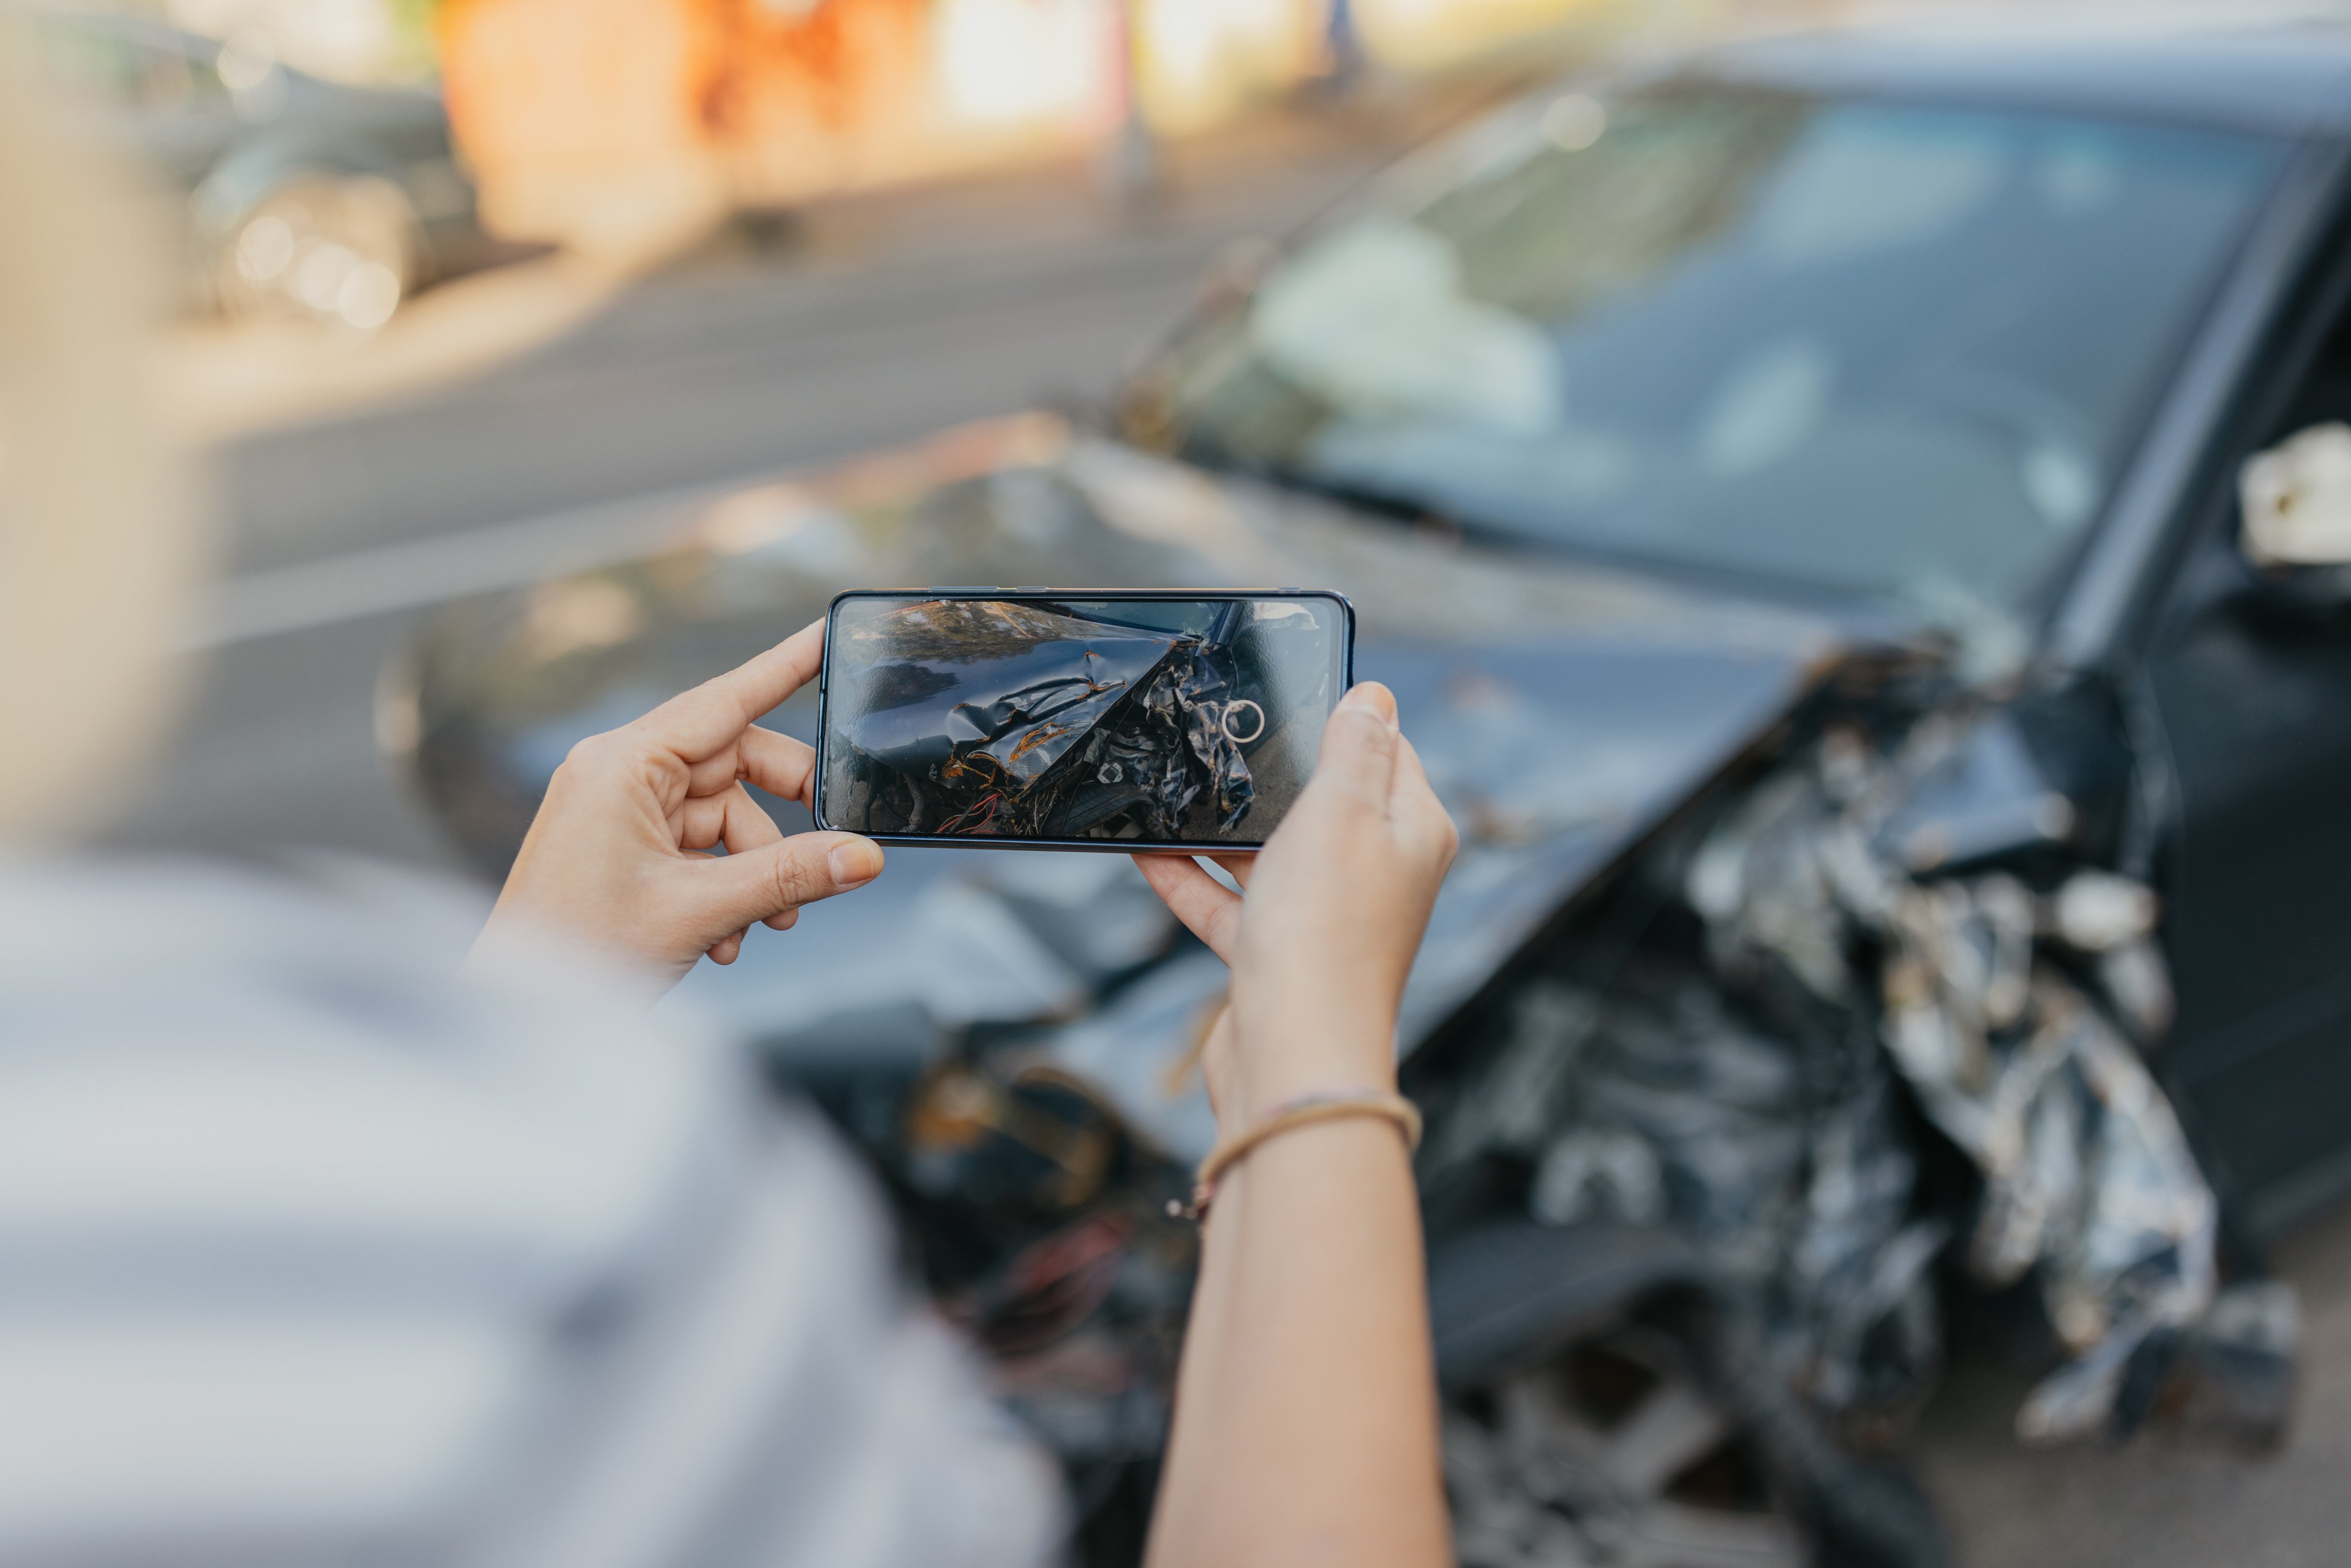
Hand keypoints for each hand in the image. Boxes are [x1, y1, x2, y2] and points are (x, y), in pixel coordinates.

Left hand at [473, 619, 881, 986]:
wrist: (519, 1017)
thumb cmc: (577, 954)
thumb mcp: (700, 910)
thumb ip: (790, 876)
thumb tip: (864, 856)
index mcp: (622, 763)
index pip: (725, 699)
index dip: (784, 667)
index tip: (826, 633)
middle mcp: (617, 772)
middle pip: (733, 763)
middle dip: (782, 817)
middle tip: (828, 853)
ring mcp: (617, 808)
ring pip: (722, 814)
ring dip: (755, 869)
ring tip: (764, 924)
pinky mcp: (620, 844)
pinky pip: (697, 845)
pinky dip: (723, 885)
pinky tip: (726, 936)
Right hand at [1136, 682, 1456, 1126]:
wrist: (1292, 1055)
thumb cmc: (1325, 932)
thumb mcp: (1342, 810)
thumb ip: (1354, 748)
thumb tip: (1374, 696)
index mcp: (1410, 832)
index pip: (1386, 753)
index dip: (1341, 722)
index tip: (1290, 692)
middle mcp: (1376, 874)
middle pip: (1323, 803)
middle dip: (1269, 775)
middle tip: (1219, 736)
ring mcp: (1325, 917)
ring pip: (1269, 854)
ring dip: (1219, 827)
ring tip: (1169, 789)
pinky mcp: (1277, 956)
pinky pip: (1230, 904)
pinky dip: (1191, 880)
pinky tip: (1145, 853)